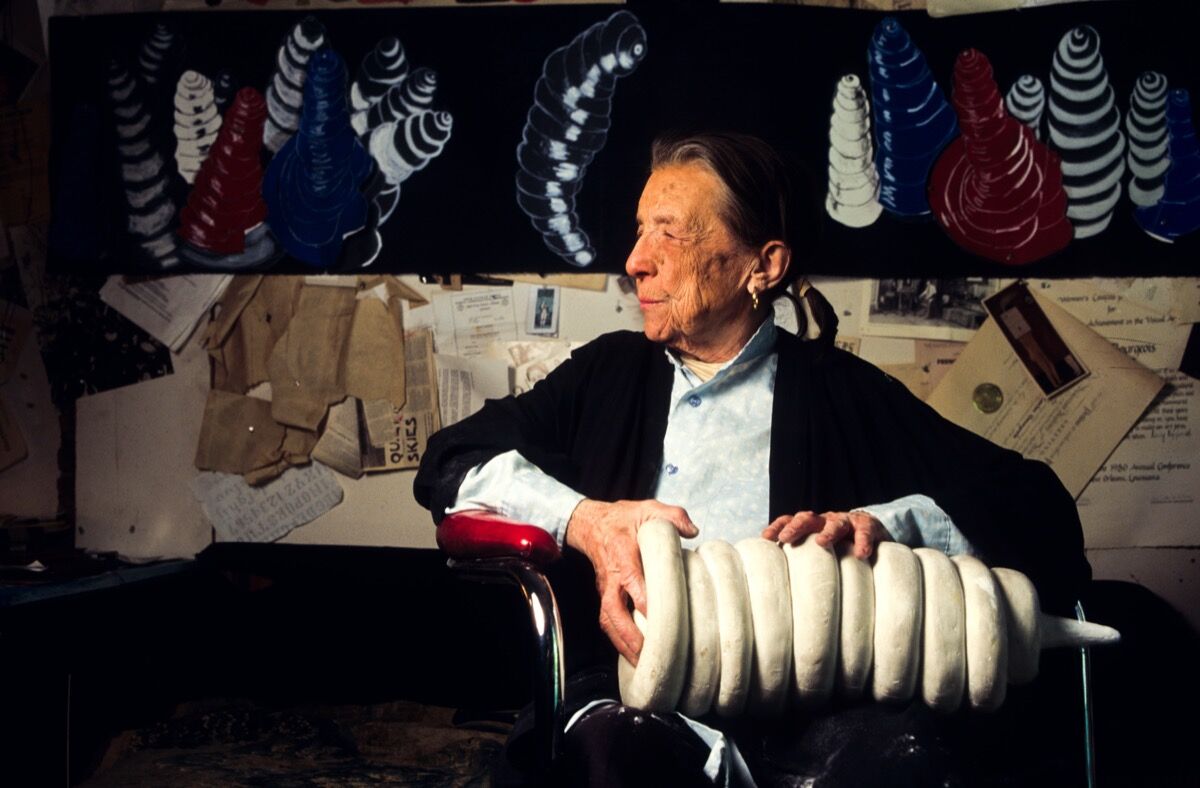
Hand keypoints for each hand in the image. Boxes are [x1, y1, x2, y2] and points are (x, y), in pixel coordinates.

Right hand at [565, 499, 697, 665]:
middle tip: (649, 654)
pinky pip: (609, 625)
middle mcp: (611, 577)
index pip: (631, 579)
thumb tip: (693, 531)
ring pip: (609, 623)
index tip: (656, 616)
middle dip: (630, 635)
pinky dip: (620, 644)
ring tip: (644, 666)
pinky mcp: (606, 599)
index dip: (642, 598)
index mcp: (623, 554)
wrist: (591, 524)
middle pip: (614, 611)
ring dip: (624, 645)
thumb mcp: (649, 508)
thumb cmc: (624, 520)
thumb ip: (673, 516)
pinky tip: (636, 659)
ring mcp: (606, 590)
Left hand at [762, 510, 889, 558]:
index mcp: (812, 526)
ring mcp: (847, 521)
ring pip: (836, 523)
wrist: (876, 533)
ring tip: (821, 542)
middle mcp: (826, 520)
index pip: (791, 521)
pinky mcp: (869, 526)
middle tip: (786, 538)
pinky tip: (861, 553)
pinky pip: (865, 531)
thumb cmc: (842, 548)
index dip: (778, 527)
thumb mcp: (822, 551)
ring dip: (828, 532)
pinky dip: (863, 541)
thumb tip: (779, 583)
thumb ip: (804, 560)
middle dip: (796, 527)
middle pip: (808, 518)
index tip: (765, 538)